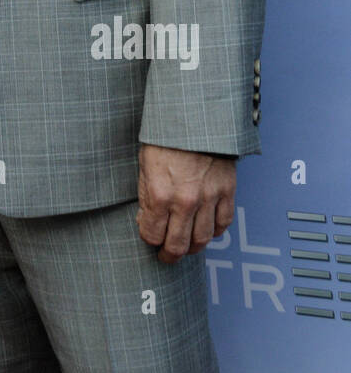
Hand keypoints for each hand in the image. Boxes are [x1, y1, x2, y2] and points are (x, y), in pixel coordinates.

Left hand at [136, 144, 235, 263]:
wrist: (195, 116)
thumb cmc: (167, 135)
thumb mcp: (145, 164)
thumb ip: (146, 195)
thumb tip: (147, 218)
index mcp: (159, 193)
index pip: (152, 234)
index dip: (149, 239)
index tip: (149, 237)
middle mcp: (185, 201)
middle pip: (178, 245)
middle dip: (169, 255)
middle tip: (166, 256)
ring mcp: (208, 198)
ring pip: (202, 239)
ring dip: (192, 247)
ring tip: (186, 246)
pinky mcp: (227, 191)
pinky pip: (223, 223)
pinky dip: (215, 231)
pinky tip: (206, 228)